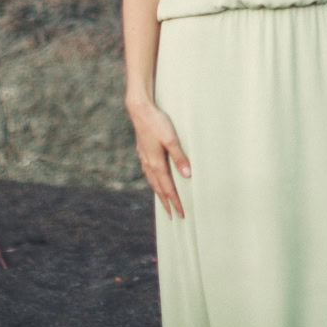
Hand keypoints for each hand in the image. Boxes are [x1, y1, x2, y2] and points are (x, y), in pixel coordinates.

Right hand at [128, 99, 191, 216]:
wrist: (140, 110)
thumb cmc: (157, 123)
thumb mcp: (171, 139)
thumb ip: (179, 157)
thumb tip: (187, 175)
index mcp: (156, 163)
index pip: (168, 188)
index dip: (175, 201)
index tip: (181, 213)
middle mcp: (149, 164)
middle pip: (159, 188)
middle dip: (167, 202)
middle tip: (173, 215)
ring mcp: (144, 158)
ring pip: (153, 182)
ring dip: (159, 193)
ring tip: (165, 202)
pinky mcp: (143, 152)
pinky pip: (149, 173)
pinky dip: (154, 182)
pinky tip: (155, 180)